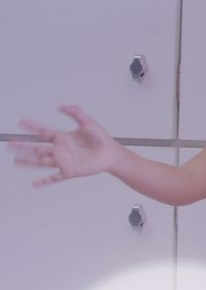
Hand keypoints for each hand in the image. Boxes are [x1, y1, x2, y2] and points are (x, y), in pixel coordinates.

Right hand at [8, 105, 123, 186]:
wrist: (111, 154)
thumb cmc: (101, 139)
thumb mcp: (89, 123)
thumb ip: (76, 112)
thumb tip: (61, 106)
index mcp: (63, 137)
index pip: (43, 131)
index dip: (32, 126)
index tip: (21, 122)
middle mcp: (60, 149)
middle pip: (37, 148)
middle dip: (23, 146)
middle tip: (10, 143)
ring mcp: (63, 161)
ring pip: (41, 162)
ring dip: (28, 162)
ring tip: (15, 161)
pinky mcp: (69, 172)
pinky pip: (55, 178)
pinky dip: (45, 181)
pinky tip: (35, 184)